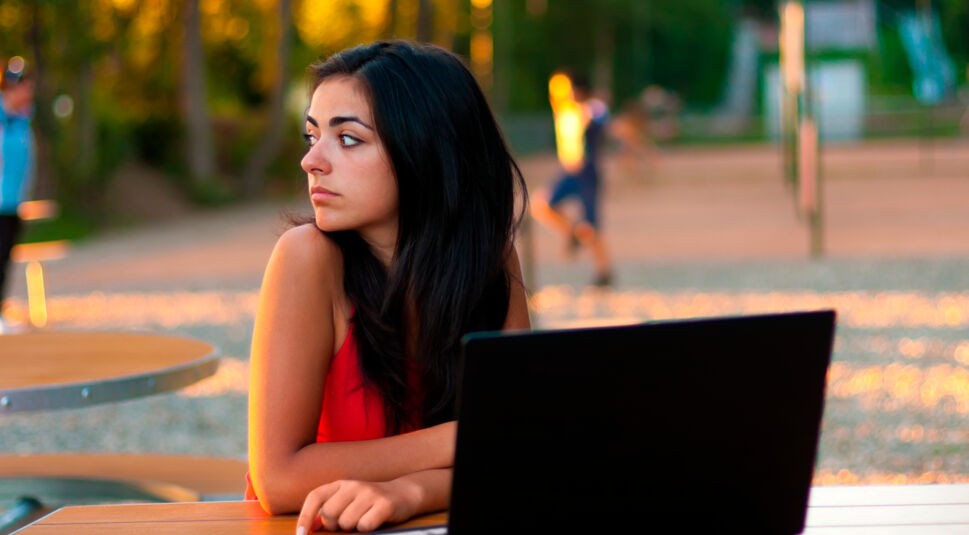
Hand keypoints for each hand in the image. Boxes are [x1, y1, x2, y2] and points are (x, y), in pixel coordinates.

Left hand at [296, 478, 420, 532]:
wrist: (403, 494)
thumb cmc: (370, 502)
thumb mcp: (348, 500)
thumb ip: (329, 509)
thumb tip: (311, 526)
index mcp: (341, 484)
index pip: (315, 497)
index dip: (305, 516)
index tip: (301, 534)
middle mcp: (354, 485)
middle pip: (329, 514)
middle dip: (335, 525)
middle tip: (347, 523)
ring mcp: (370, 494)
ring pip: (346, 522)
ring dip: (352, 527)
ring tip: (363, 519)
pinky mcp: (384, 505)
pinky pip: (365, 525)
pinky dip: (367, 528)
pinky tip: (374, 521)